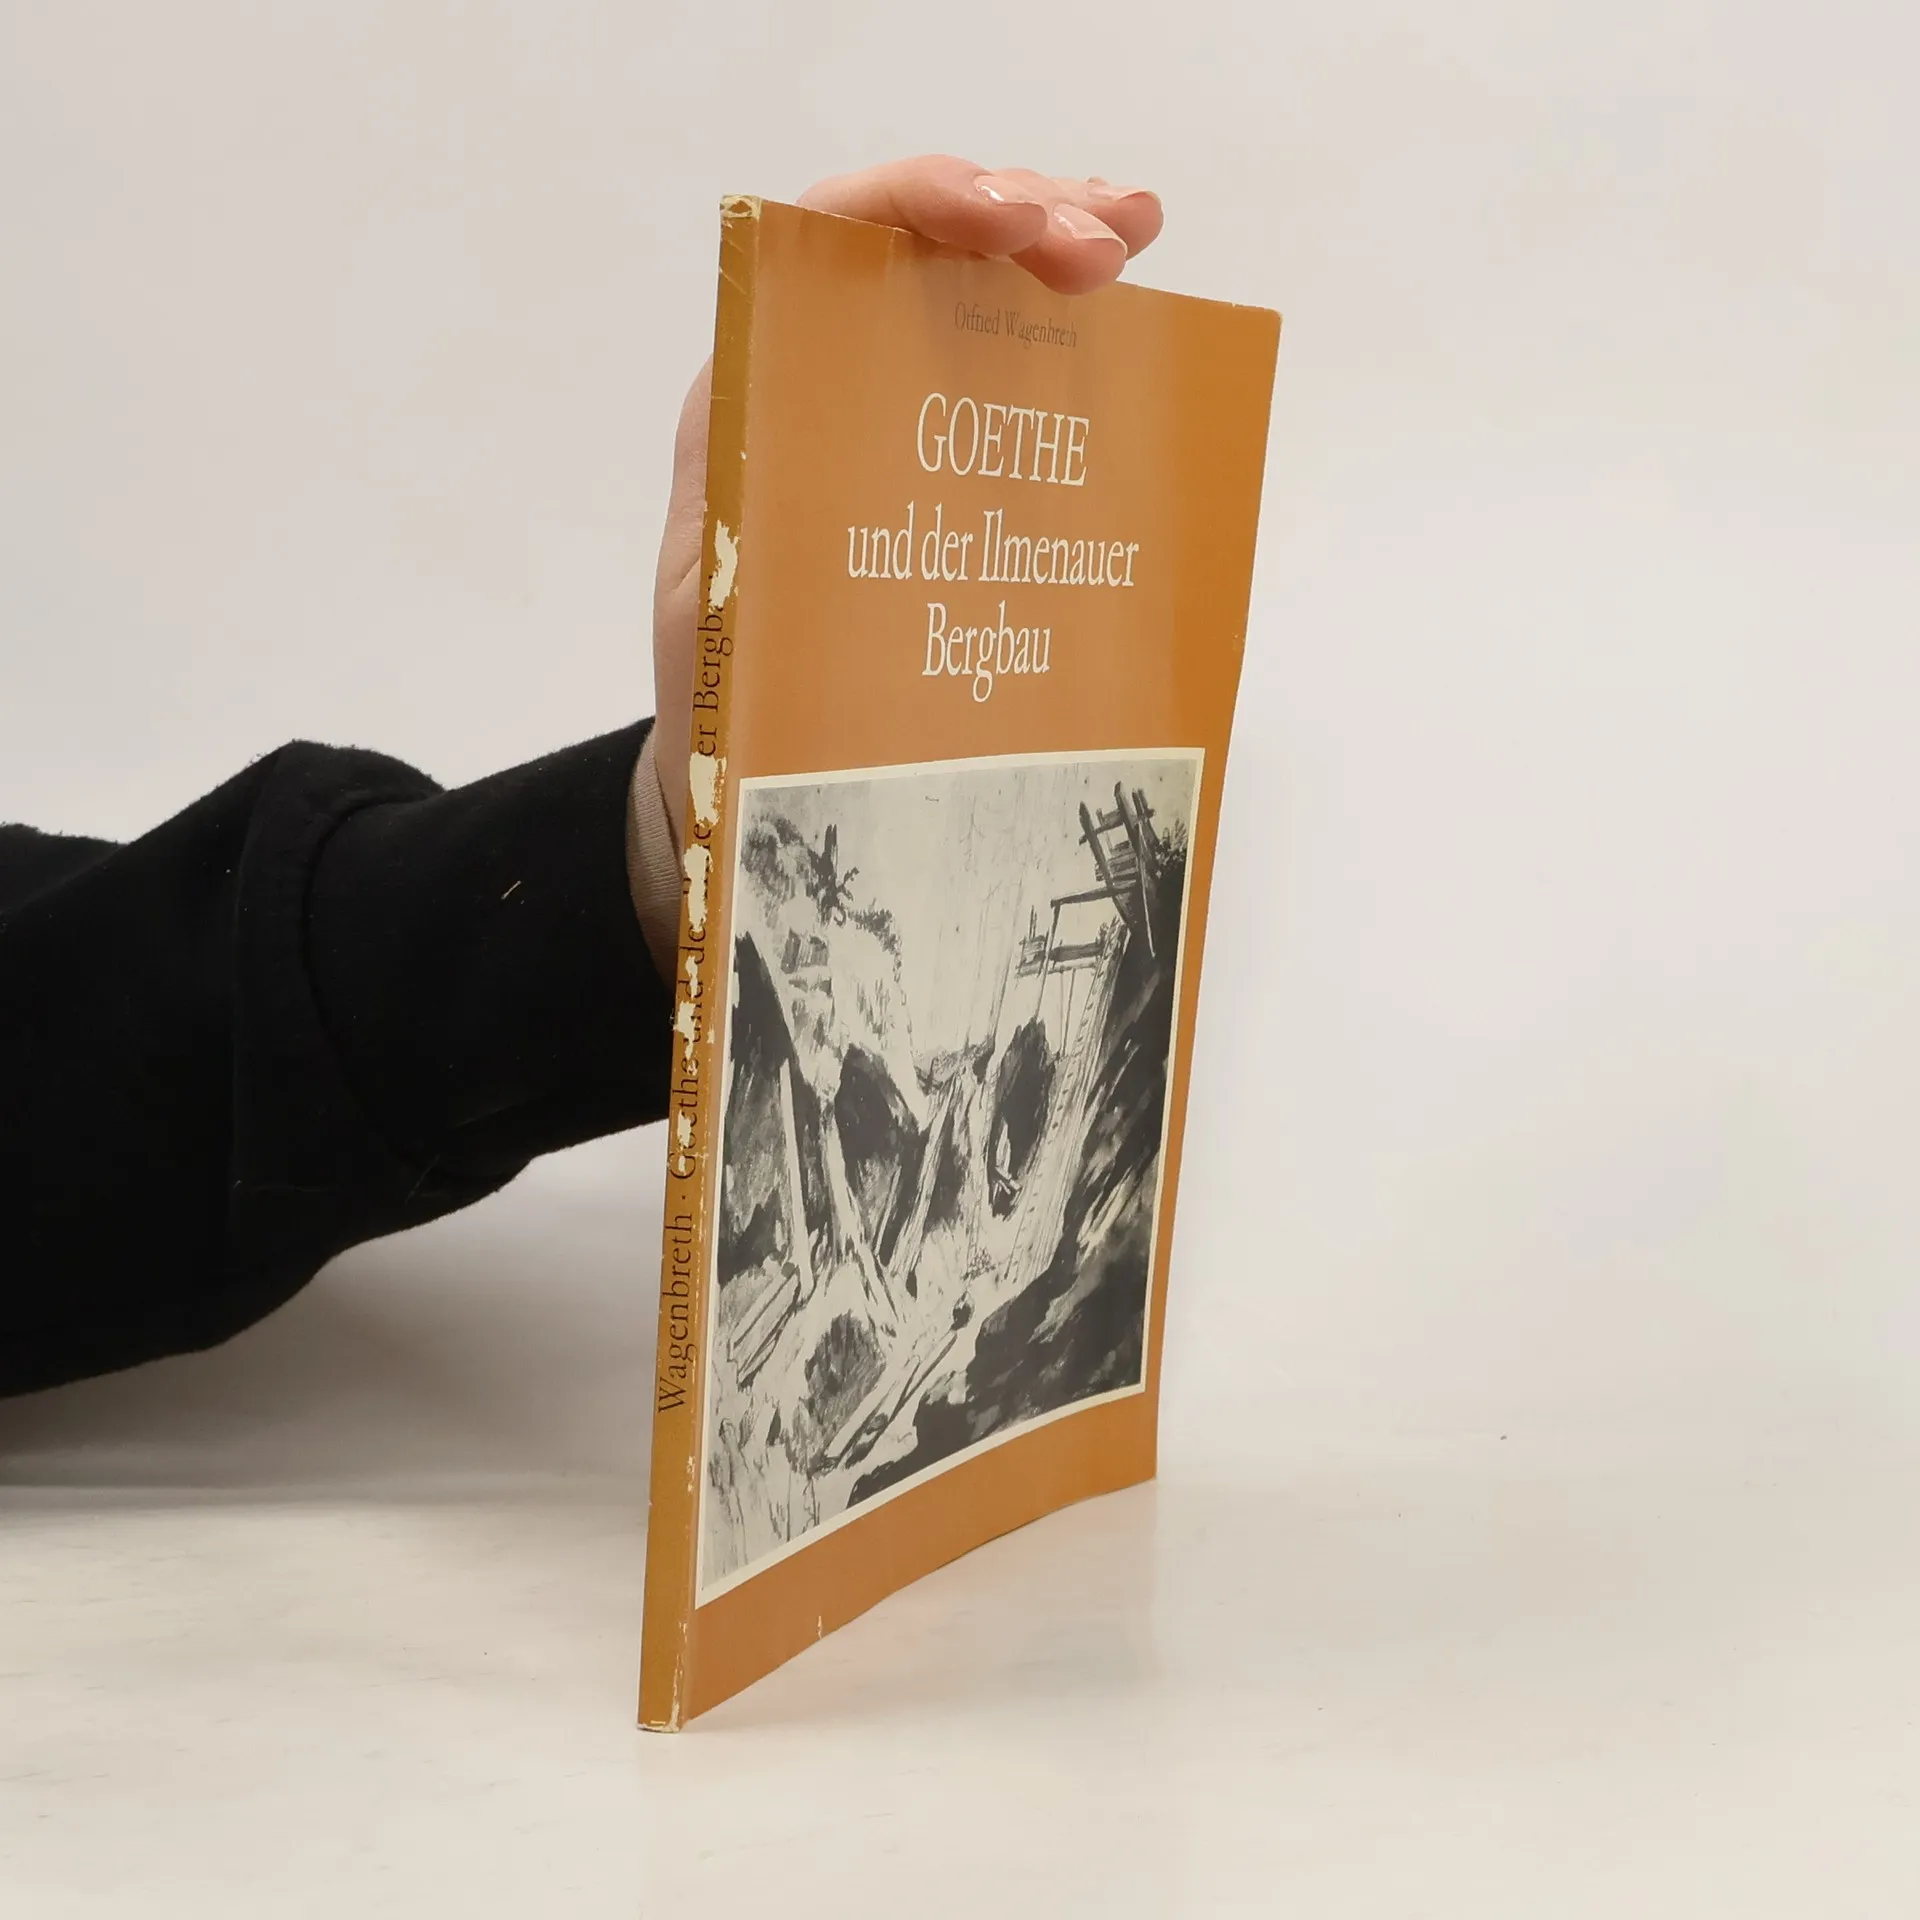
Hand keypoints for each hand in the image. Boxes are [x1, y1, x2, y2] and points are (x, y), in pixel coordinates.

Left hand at [649, 156, 1164, 844]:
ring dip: (1056, 236)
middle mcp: (816, 377)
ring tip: (1136, 229)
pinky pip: (999, 361)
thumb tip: (791, 452)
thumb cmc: (727, 695)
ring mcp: (884, 409)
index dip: (922, 204)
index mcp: (756, 391)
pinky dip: (1063, 321)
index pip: (829, 237)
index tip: (1015, 227)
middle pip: (918, 242)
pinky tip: (1127, 306)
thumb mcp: (716, 613)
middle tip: (1112, 246)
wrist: (749, 769)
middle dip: (1020, 213)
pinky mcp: (934, 456)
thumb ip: (742, 526)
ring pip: (969, 284)